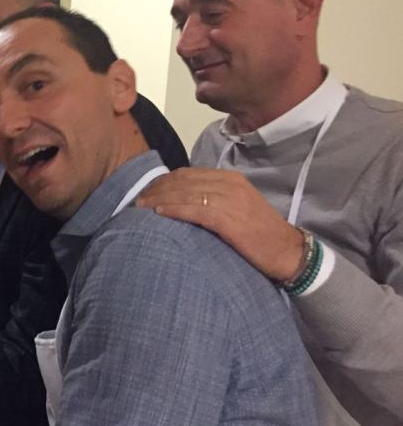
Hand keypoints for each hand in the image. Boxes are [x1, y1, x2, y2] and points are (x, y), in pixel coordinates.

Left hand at [136, 167, 304, 282]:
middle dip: (157, 189)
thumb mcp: (236, 207)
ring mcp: (229, 199)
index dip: (163, 182)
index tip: (146, 191)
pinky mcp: (228, 218)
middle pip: (183, 180)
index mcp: (230, 179)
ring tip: (141, 206)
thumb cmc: (258, 234)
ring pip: (185, 192)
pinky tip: (159, 213)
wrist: (286, 251)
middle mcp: (229, 184)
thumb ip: (212, 199)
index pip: (187, 174)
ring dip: (160, 198)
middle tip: (137, 199)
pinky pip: (194, 209)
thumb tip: (180, 201)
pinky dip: (174, 209)